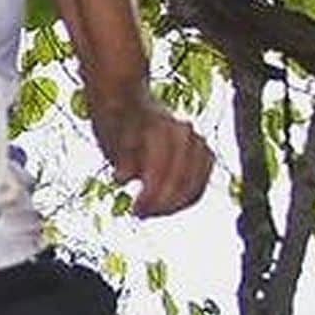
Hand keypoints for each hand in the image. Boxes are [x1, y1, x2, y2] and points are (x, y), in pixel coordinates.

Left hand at [93, 99, 214, 216]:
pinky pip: (200, 183)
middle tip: (140, 213)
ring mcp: (197, 141)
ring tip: (152, 211)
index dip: (150, 195)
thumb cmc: (116, 122)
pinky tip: (167, 206)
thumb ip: (121, 158)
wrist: (130, 101)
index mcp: (160, 126)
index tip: (134, 209)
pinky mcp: (204, 153)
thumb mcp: (110, 137)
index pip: (163, 169)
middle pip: (181, 180)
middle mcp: (183, 131)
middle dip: (162, 203)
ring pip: (195, 184)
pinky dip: (186, 198)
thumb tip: (122, 178)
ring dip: (175, 204)